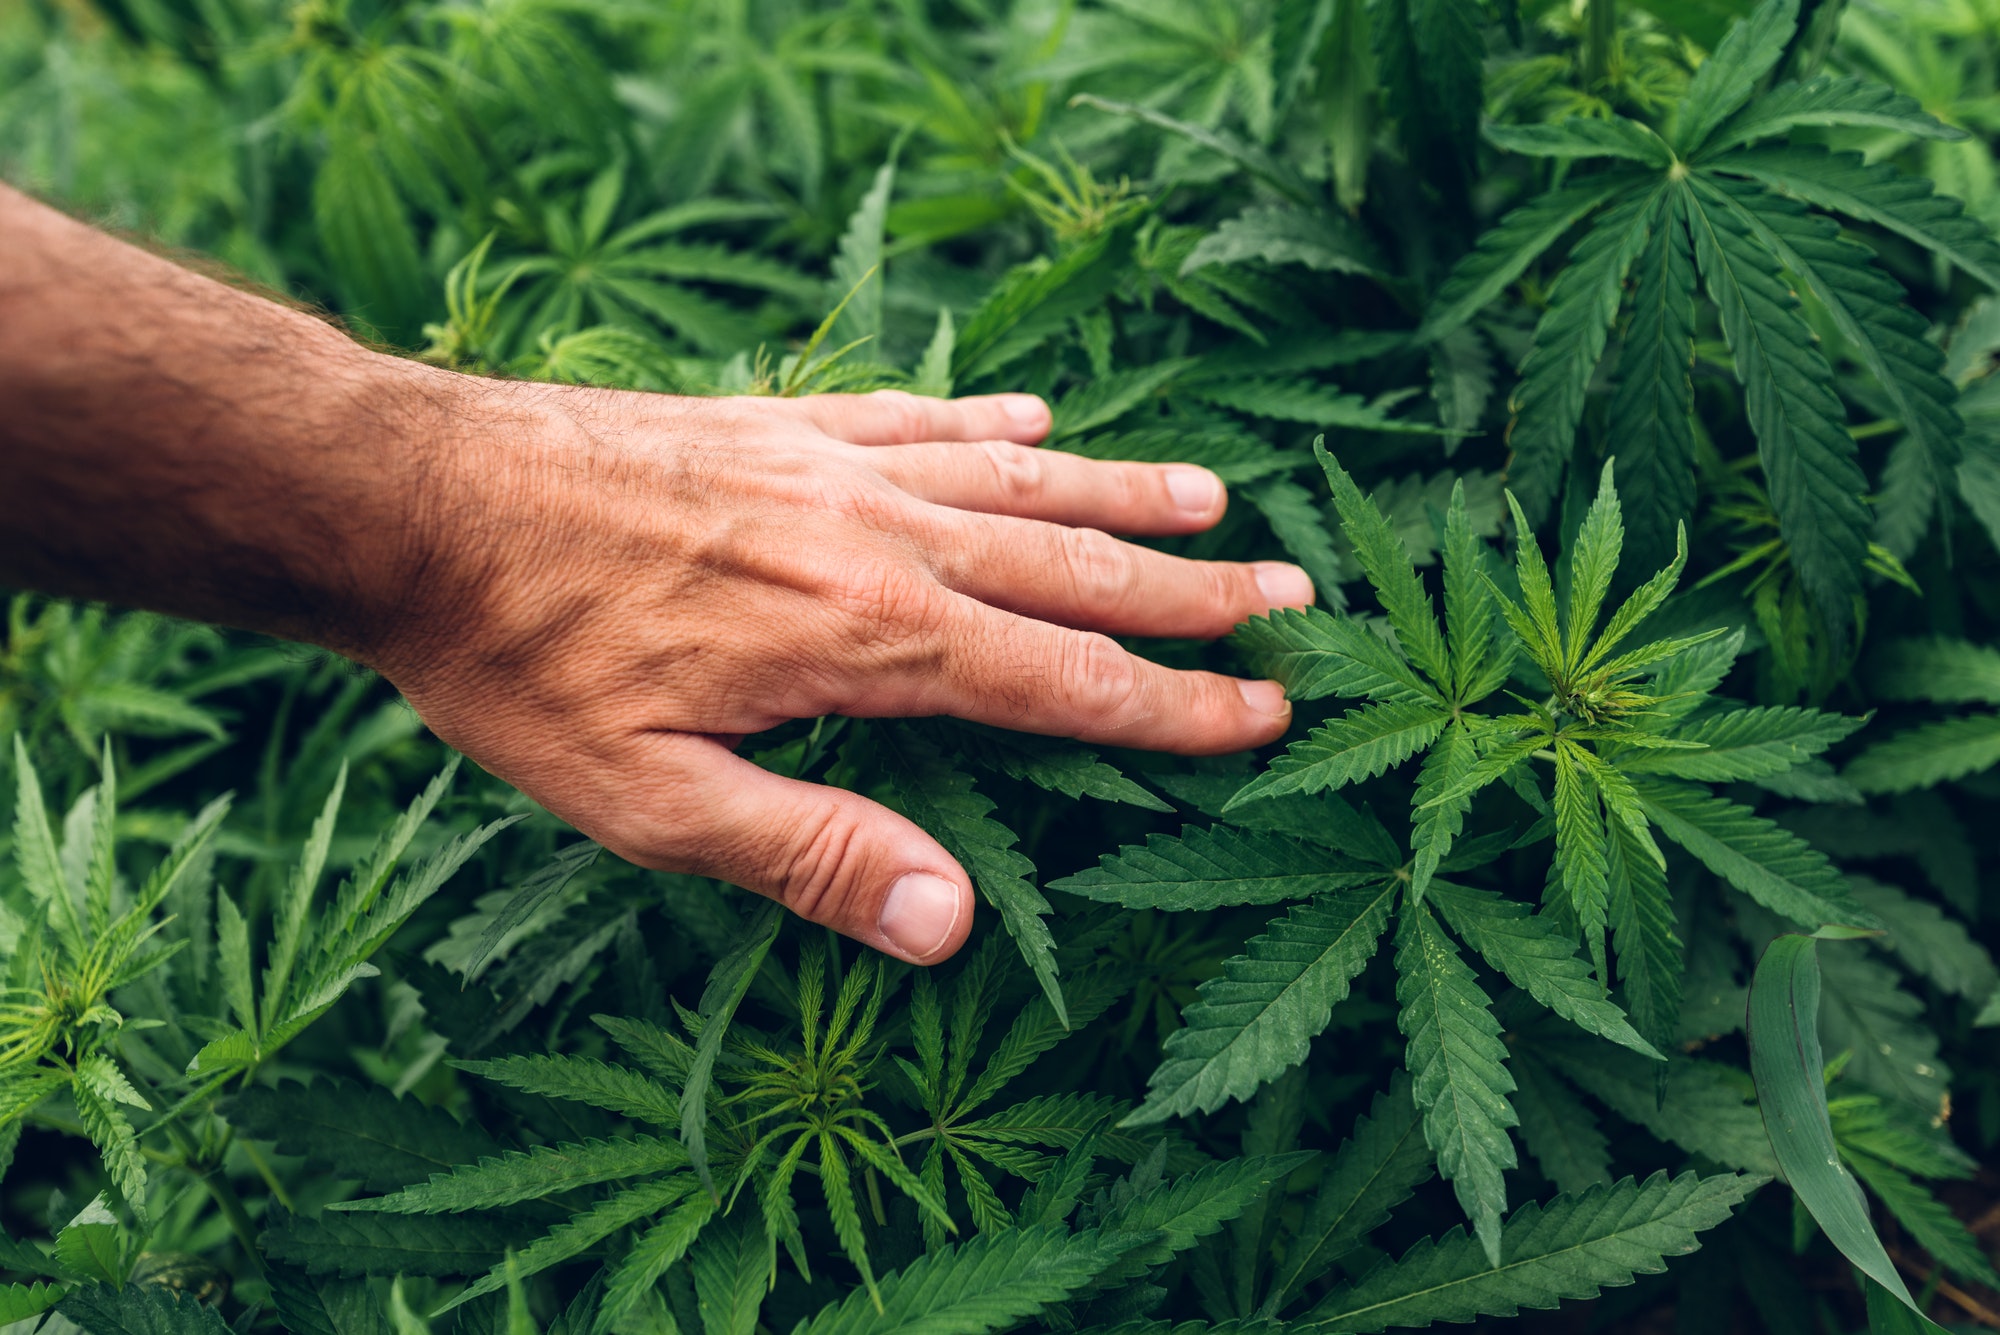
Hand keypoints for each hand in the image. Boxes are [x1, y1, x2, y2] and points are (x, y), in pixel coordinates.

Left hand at [364, 378, 1311, 963]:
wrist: (422, 500)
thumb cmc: (526, 663)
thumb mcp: (651, 801)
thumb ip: (813, 855)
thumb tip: (954, 925)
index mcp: (867, 639)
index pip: (1063, 681)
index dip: (1174, 705)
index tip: (1266, 711)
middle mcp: (878, 537)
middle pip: (1073, 567)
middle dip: (1191, 592)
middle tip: (1293, 595)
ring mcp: (836, 466)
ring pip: (1019, 479)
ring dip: (1123, 492)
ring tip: (1214, 497)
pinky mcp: (784, 426)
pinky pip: (920, 417)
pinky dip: (993, 424)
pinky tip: (1036, 420)